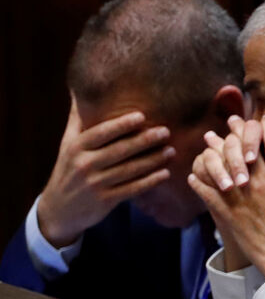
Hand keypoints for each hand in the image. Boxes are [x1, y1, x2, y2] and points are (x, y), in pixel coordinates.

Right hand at [37, 99, 173, 246]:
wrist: (58, 209)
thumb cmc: (68, 169)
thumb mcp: (67, 144)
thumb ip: (78, 119)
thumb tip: (81, 89)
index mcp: (77, 147)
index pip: (101, 133)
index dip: (121, 124)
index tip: (142, 116)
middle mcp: (85, 164)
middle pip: (119, 150)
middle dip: (144, 140)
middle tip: (166, 131)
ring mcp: (95, 184)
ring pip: (129, 169)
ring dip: (153, 160)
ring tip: (171, 150)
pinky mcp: (105, 201)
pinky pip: (132, 189)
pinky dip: (149, 181)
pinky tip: (165, 173)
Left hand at [188, 114, 264, 277]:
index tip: (263, 115)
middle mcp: (261, 182)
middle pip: (245, 146)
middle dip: (238, 129)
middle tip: (232, 120)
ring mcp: (241, 195)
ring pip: (221, 162)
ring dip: (212, 149)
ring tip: (208, 140)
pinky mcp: (226, 210)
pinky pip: (205, 190)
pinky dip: (197, 180)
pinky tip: (193, 174)